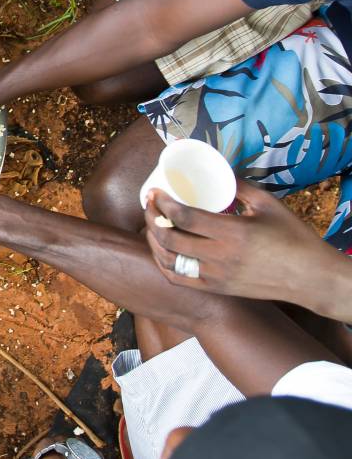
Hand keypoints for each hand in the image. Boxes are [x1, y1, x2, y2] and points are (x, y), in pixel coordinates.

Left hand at [143, 181, 337, 305]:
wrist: (310, 277)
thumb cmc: (292, 236)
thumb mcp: (267, 204)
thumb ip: (237, 186)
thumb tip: (215, 170)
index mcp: (233, 233)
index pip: (184, 217)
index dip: (162, 203)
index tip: (153, 192)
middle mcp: (220, 257)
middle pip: (169, 238)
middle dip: (151, 218)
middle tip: (150, 204)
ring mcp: (216, 276)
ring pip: (169, 261)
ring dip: (154, 241)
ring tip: (153, 224)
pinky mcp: (216, 288)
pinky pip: (179, 279)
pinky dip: (163, 263)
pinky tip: (161, 250)